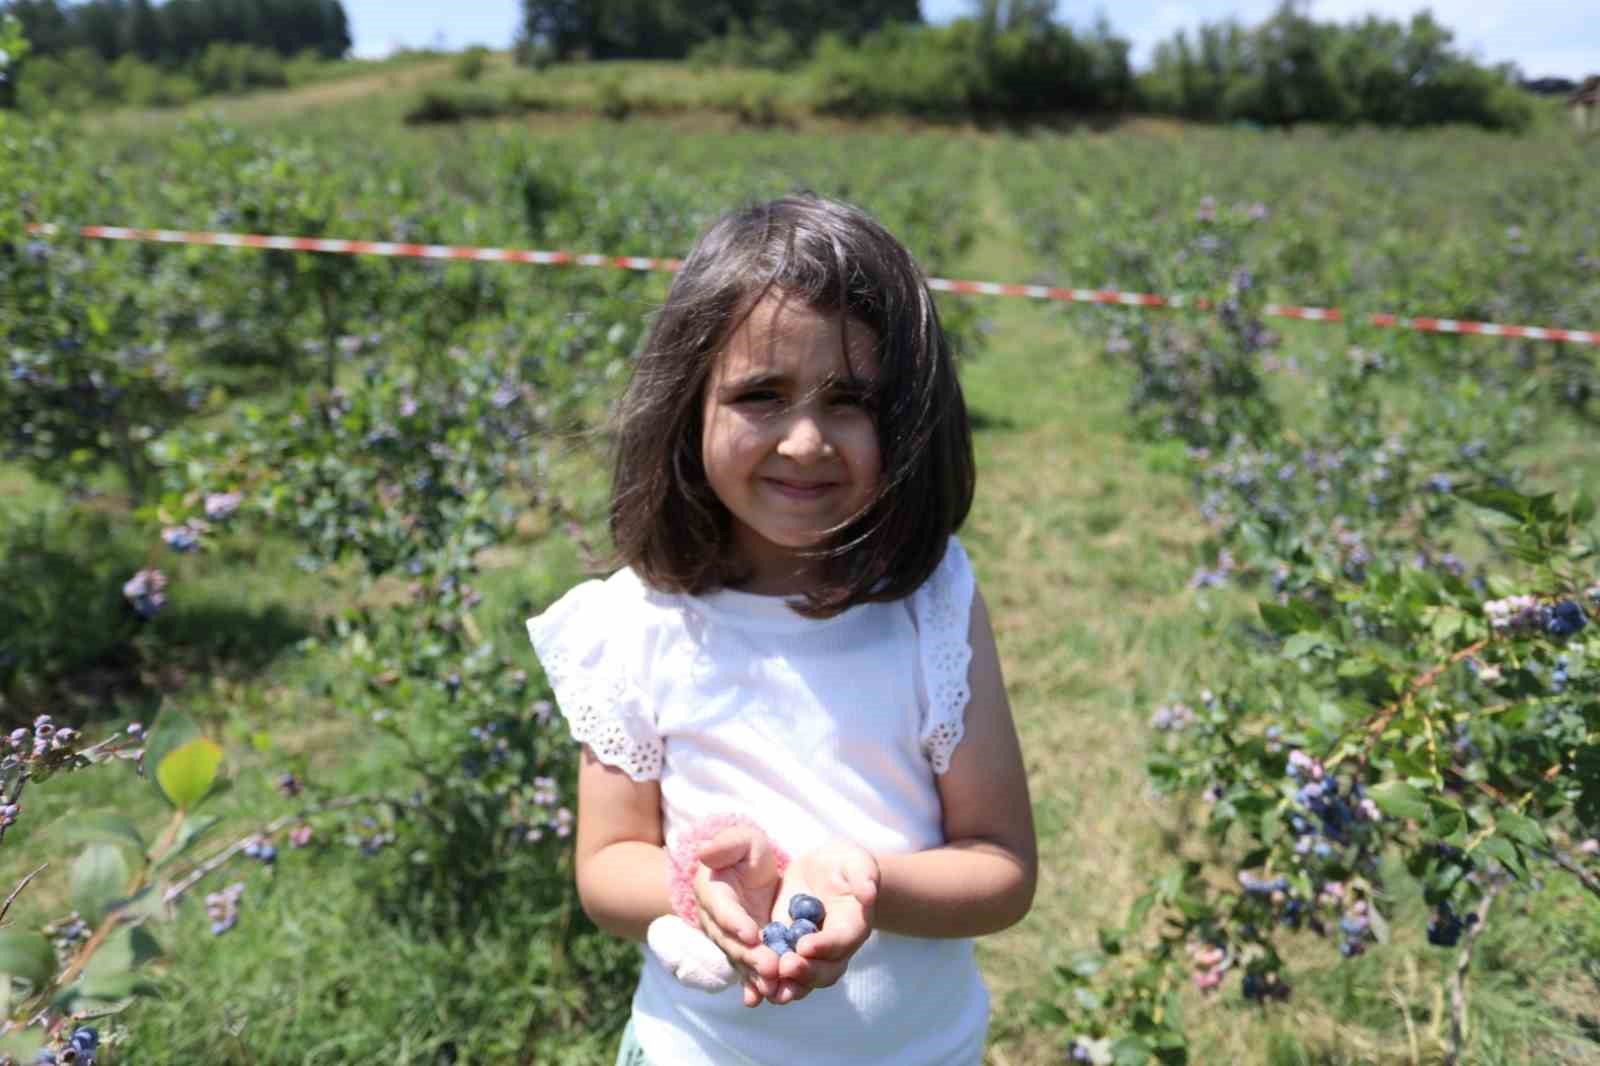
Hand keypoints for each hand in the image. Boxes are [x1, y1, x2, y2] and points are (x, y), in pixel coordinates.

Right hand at [691, 824, 782, 1007]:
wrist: (749, 873)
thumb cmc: (745, 852)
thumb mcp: (742, 840)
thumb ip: (727, 844)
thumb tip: (705, 850)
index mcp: (711, 891)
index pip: (721, 908)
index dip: (734, 922)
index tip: (751, 934)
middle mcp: (715, 921)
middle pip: (731, 942)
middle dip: (750, 956)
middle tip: (770, 967)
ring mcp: (729, 939)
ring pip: (740, 960)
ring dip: (754, 975)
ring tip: (773, 987)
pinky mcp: (745, 951)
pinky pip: (748, 970)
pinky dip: (753, 985)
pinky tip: (762, 999)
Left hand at [758, 841, 879, 1004]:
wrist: (826, 871)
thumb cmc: (846, 863)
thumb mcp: (857, 862)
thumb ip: (864, 876)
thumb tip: (868, 893)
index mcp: (853, 927)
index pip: (841, 941)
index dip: (825, 946)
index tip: (804, 946)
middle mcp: (835, 949)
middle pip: (825, 971)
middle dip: (805, 973)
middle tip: (784, 967)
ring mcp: (811, 955)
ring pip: (804, 979)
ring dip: (788, 986)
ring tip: (768, 989)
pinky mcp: (790, 952)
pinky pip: (782, 972)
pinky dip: (770, 982)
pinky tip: (752, 986)